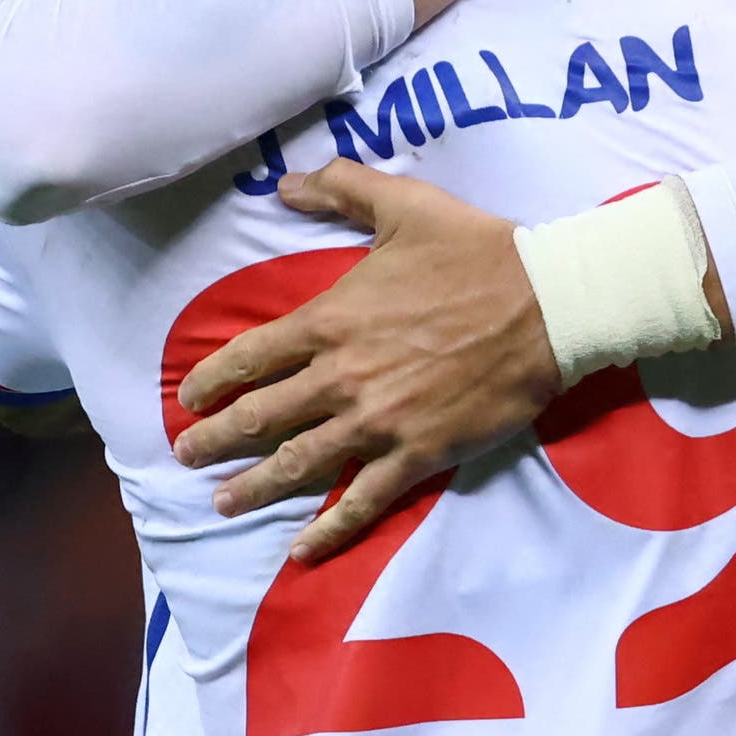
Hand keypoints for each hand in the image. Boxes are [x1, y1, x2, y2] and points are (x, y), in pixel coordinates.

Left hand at [174, 165, 564, 560]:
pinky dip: (328, 530)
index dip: (211, 381)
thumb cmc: (476, 252)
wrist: (549, 305)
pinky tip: (300, 551)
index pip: (250, 357)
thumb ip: (341, 189)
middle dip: (214, 440)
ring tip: (221, 502)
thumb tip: (285, 183)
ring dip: (253, 488)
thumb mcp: (404, 204)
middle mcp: (342, 377)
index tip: (188, 399)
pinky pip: (363, 501)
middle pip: (260, 417)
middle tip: (186, 455)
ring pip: (298, 464)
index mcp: (331, 321)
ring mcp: (377, 422)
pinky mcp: (417, 454)